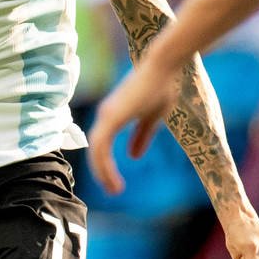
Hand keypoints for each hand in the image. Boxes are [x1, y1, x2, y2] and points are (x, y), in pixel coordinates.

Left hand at [88, 58, 180, 193]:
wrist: (164, 67)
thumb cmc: (161, 87)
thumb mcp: (152, 117)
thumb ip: (141, 136)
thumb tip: (133, 157)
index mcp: (112, 116)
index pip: (101, 145)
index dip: (104, 164)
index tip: (113, 182)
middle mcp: (105, 116)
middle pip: (95, 151)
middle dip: (101, 172)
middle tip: (113, 190)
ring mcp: (106, 115)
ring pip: (96, 152)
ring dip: (103, 173)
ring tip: (114, 190)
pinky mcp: (111, 117)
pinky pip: (101, 147)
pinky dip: (105, 165)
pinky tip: (114, 179)